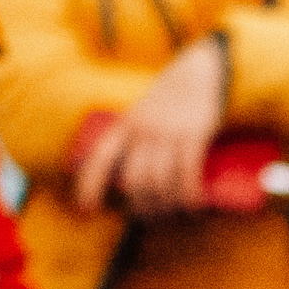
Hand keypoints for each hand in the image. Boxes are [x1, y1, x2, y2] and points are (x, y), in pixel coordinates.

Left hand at [74, 35, 228, 216]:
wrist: (201, 70)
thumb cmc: (172, 95)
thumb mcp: (144, 111)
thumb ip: (134, 137)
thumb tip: (130, 176)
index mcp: (127, 124)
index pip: (100, 158)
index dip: (89, 185)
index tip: (87, 208)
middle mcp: (144, 130)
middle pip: (134, 180)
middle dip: (140, 206)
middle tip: (147, 218)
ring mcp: (168, 133)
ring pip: (160, 181)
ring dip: (165, 205)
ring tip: (171, 214)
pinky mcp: (193, 135)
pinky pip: (187, 173)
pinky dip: (189, 194)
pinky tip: (193, 205)